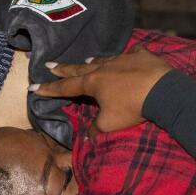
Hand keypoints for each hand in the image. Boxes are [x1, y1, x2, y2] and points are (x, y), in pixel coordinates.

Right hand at [32, 48, 174, 132]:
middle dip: (63, 68)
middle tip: (49, 64)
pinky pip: (132, 54)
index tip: (33, 87)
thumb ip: (95, 130)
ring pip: (104, 60)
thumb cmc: (132, 107)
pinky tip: (127, 55)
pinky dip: (127, 57)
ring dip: (93, 61)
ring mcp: (123, 59)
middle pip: (79, 68)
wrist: (162, 90)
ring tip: (87, 59)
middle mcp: (104, 68)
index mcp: (93, 83)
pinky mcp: (142, 56)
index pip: (66, 87)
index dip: (49, 89)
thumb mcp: (110, 124)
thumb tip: (86, 139)